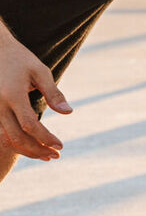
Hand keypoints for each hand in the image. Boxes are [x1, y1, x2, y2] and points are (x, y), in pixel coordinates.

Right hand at [0, 39, 70, 160]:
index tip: (60, 145)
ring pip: (6, 138)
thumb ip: (54, 93)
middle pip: (16, 137)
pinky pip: (1, 132)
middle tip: (55, 156)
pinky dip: (16, 142)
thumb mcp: (40, 71)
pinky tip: (31, 145)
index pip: (30, 125)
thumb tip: (68, 113)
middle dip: (37, 149)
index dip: (46, 138)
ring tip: (46, 155)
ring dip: (26, 150)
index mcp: (12, 95)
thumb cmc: (20, 59)